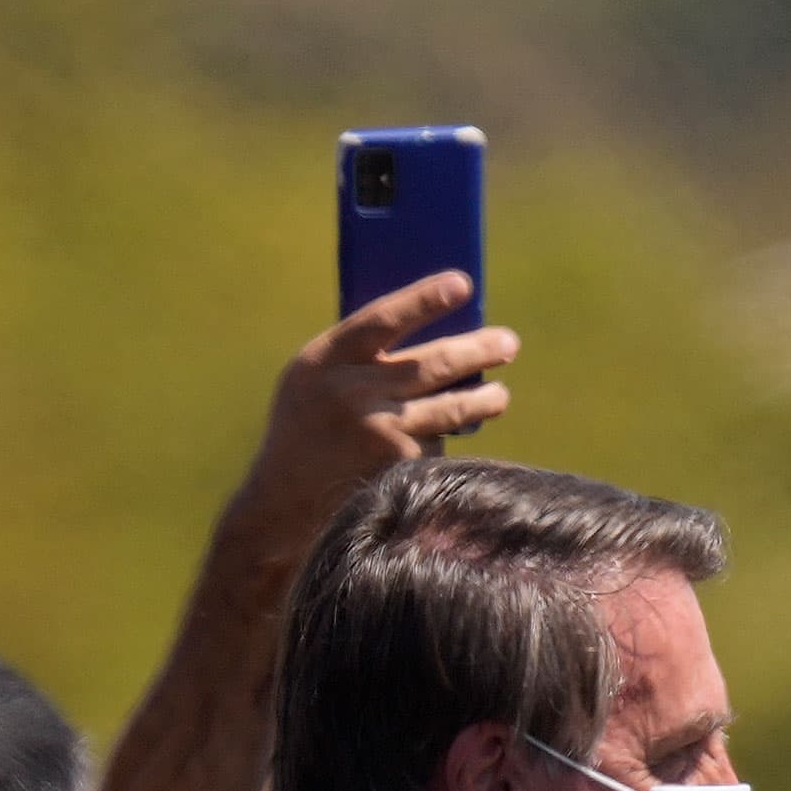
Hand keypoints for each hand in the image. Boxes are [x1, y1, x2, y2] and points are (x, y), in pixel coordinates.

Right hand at [237, 272, 517, 534]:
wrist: (282, 506)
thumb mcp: (313, 381)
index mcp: (326, 359)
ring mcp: (380, 433)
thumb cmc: (306, 429)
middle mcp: (353, 393)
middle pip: (434, 363)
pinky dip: (444, 443)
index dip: (425, 299)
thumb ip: (358, 357)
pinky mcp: (400, 469)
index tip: (462, 284)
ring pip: (453, 407)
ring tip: (498, 395)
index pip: (384, 319)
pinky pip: (439, 445)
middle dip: (480, 350)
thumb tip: (439, 331)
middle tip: (509, 342)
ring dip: (486, 399)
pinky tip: (437, 448)